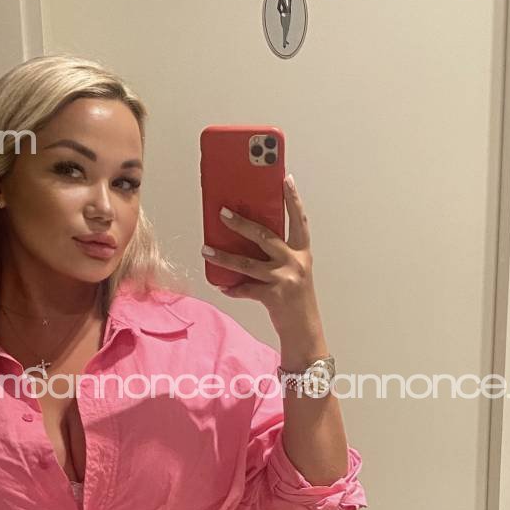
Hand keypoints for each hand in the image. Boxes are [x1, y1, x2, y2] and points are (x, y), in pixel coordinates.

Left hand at [201, 173, 320, 332]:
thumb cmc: (295, 298)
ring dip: (224, 257)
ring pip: (248, 264)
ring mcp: (285, 279)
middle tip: (222, 213)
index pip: (299, 220)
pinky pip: (245, 289)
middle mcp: (295, 262)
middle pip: (265, 236)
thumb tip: (247, 239)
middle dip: (241, 224)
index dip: (293, 199)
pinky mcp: (273, 296)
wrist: (304, 330)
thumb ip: (278, 255)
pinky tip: (221, 286)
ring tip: (205, 249)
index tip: (285, 179)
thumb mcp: (294, 271)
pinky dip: (232, 288)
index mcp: (302, 252)